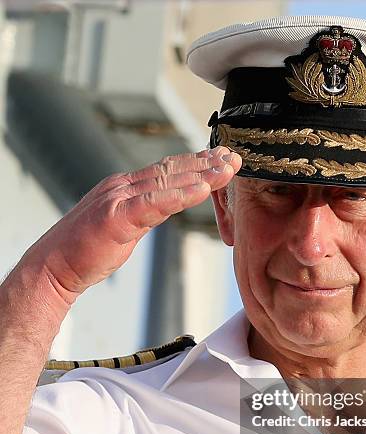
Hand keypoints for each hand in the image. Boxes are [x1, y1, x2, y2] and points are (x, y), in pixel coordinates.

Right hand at [21, 146, 240, 307]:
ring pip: (167, 181)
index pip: (166, 170)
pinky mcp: (116, 217)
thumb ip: (144, 212)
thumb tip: (165, 207)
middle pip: (171, 169)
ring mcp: (118, 198)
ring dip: (201, 174)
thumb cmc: (87, 251)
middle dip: (206, 162)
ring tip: (228, 169)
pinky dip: (180, 195)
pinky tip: (202, 189)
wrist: (54, 267)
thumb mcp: (123, 226)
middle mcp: (122, 186)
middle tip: (235, 156)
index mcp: (124, 187)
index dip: (196, 162)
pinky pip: (154, 203)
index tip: (221, 158)